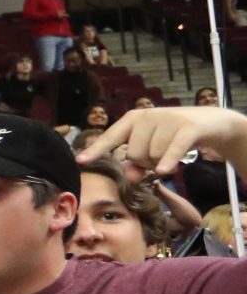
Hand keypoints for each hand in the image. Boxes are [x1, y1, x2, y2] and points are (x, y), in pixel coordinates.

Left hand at [84, 106, 246, 174]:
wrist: (212, 122)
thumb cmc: (175, 137)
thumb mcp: (154, 149)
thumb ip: (138, 164)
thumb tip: (129, 177)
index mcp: (132, 120)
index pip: (110, 137)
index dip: (96, 150)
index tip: (80, 162)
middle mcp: (147, 116)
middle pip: (134, 154)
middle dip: (146, 163)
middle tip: (161, 158)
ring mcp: (167, 120)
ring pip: (153, 155)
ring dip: (163, 163)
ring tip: (174, 154)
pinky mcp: (187, 127)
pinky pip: (172, 149)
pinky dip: (168, 161)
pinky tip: (165, 171)